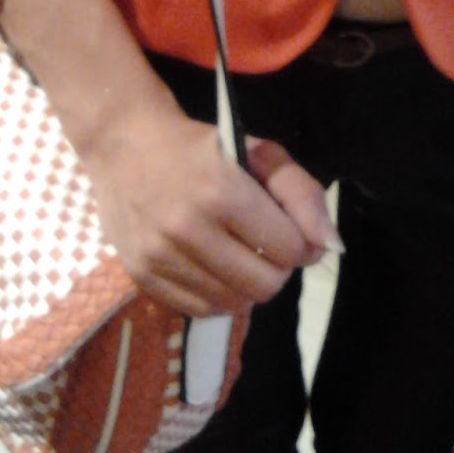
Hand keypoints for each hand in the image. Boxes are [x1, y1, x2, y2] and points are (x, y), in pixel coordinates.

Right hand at [82, 92, 339, 317]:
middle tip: (266, 246)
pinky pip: (200, 310)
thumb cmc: (200, 147)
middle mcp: (187, 227)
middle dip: (277, 268)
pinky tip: (214, 268)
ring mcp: (159, 255)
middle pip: (265, 285)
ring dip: (247, 284)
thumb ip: (301, 193)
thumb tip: (329, 246)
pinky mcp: (141, 275)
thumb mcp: (258, 152)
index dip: (300, 243)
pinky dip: (217, 296)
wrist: (123, 143)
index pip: (290, 249)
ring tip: (239, 255)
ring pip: (234, 303)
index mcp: (221, 191)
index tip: (288, 229)